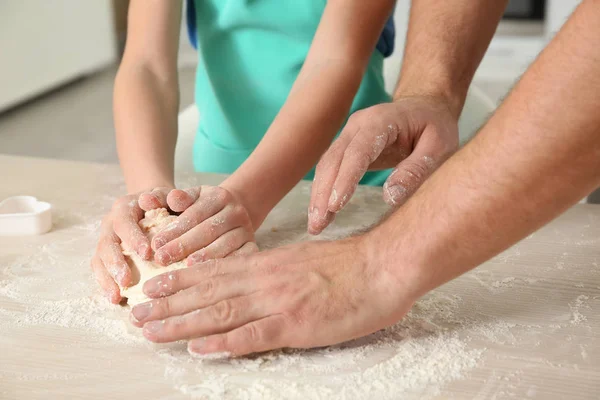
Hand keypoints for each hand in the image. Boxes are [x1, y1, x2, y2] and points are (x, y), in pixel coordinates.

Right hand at [91, 193, 154, 303]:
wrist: (151, 203)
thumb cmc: (163, 202)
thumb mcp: (167, 195)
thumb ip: (165, 195)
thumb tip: (158, 198)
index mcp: (123, 208)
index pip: (124, 223)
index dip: (133, 238)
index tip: (147, 254)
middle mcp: (110, 224)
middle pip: (106, 244)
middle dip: (115, 263)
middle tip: (126, 280)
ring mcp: (106, 240)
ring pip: (99, 260)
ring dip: (106, 279)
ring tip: (116, 297)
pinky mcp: (105, 256)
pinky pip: (100, 270)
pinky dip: (106, 285)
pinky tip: (116, 299)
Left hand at [128, 236, 417, 356]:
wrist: (382, 266)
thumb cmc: (349, 264)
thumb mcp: (304, 257)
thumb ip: (275, 268)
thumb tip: (252, 277)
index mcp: (268, 264)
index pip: (215, 271)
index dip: (180, 279)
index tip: (154, 284)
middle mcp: (265, 280)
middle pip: (208, 292)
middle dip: (169, 303)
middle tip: (136, 311)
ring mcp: (278, 302)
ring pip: (220, 313)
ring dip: (182, 322)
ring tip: (151, 329)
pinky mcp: (296, 324)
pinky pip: (253, 335)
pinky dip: (223, 342)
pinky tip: (199, 348)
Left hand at [138, 185, 257, 265]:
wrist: (231, 215)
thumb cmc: (200, 210)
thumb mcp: (186, 200)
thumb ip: (165, 199)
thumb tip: (146, 199)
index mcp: (219, 196)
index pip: (194, 214)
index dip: (174, 230)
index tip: (155, 245)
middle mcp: (237, 211)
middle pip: (209, 230)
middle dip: (184, 246)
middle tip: (162, 260)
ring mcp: (247, 230)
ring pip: (226, 246)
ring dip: (204, 258)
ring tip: (185, 270)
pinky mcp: (253, 246)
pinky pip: (241, 259)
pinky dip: (225, 268)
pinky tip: (209, 279)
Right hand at [308, 95, 458, 233]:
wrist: (425, 106)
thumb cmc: (435, 126)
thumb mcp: (439, 147)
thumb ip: (416, 170)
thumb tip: (390, 198)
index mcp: (381, 121)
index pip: (358, 152)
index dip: (345, 179)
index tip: (335, 206)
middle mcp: (358, 125)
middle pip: (334, 160)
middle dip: (323, 193)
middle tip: (317, 224)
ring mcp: (349, 134)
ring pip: (326, 165)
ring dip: (318, 195)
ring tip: (316, 225)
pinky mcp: (346, 147)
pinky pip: (330, 168)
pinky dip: (323, 191)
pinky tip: (321, 213)